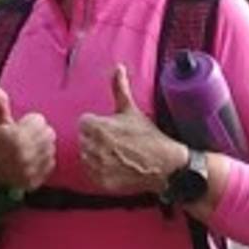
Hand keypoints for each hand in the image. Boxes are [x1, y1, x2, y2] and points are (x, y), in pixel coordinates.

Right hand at [0, 87, 56, 190]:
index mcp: (14, 137)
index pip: (39, 121)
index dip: (29, 121)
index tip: (19, 126)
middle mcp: (24, 154)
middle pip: (49, 134)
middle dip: (38, 133)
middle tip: (25, 136)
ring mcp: (29, 169)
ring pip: (51, 149)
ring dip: (42, 146)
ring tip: (28, 148)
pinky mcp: (34, 180)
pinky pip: (50, 164)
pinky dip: (43, 161)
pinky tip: (31, 160)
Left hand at [79, 64, 188, 193]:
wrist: (165, 164)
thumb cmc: (148, 136)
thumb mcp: (132, 110)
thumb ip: (120, 88)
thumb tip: (118, 67)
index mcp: (97, 127)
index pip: (84, 123)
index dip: (98, 124)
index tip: (111, 129)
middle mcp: (93, 146)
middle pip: (83, 139)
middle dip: (96, 139)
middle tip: (116, 142)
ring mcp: (96, 166)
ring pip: (86, 157)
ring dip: (96, 155)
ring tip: (117, 155)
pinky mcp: (101, 182)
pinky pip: (91, 174)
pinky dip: (100, 172)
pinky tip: (116, 167)